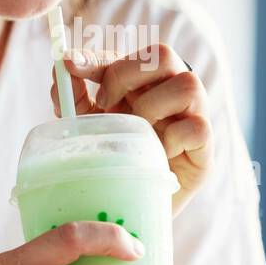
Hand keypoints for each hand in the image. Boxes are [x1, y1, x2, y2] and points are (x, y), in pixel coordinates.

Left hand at [50, 44, 213, 215]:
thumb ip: (75, 99)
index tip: (70, 66)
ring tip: (137, 130)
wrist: (133, 209)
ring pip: (187, 84)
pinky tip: (157, 154)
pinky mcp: (204, 147)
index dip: (97, 58)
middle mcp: (173, 91)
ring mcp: (194, 116)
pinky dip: (172, 139)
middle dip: (126, 75)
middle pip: (163, 55)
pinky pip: (196, 127)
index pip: (127, 55)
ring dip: (152, 106)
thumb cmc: (115, 159)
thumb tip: (61, 71)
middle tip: (105, 105)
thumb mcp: (90, 127)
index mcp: (146, 82)